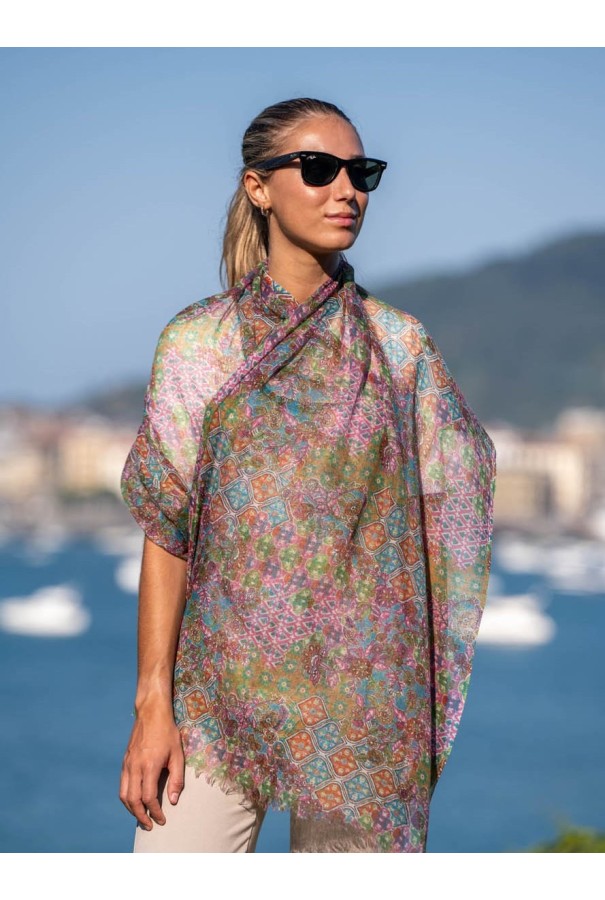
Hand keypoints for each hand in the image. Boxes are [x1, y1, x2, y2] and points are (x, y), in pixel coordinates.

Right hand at [119, 707, 184, 830]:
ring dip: (131, 810)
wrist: (151, 713)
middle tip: (150, 826)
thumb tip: (173, 801)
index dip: (155, 812)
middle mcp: (134, 767)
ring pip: (124, 795)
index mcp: (149, 766)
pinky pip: (122, 785)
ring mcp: (127, 764)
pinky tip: (135, 801)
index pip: (148, 798)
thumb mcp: (177, 754)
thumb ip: (176, 779)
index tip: (162, 820)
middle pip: (132, 801)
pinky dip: (127, 798)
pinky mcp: (124, 761)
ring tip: (142, 817)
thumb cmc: (167, 733)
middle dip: (140, 817)